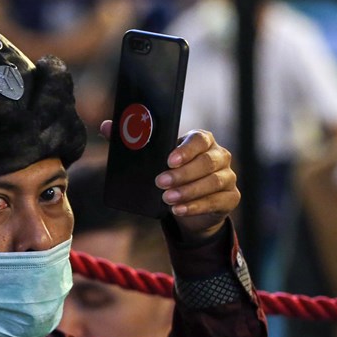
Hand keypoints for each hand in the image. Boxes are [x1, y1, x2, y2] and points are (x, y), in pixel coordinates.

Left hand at [99, 122, 239, 242]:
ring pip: (213, 182)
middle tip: (160, 183)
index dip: (185, 150)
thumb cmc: (172, 175)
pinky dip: (196, 206)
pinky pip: (216, 201)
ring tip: (168, 199)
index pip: (200, 140)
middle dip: (182, 174)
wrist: (191, 205)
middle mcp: (219, 156)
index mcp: (202, 141)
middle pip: (206, 162)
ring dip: (188, 191)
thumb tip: (106, 127)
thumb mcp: (154, 160)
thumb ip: (133, 142)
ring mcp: (228, 177)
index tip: (168, 160)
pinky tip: (179, 209)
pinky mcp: (230, 198)